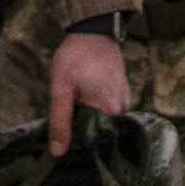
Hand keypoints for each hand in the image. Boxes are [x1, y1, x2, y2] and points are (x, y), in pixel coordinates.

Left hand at [45, 32, 133, 154]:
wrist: (93, 32)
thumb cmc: (74, 59)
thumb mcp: (61, 89)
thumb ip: (60, 121)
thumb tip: (58, 153)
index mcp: (113, 111)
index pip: (98, 141)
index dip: (81, 143)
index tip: (67, 143)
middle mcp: (126, 110)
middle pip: (104, 131)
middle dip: (86, 132)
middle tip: (67, 128)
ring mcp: (127, 101)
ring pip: (107, 121)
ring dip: (92, 121)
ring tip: (75, 117)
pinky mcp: (124, 93)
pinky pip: (111, 111)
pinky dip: (98, 111)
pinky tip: (86, 106)